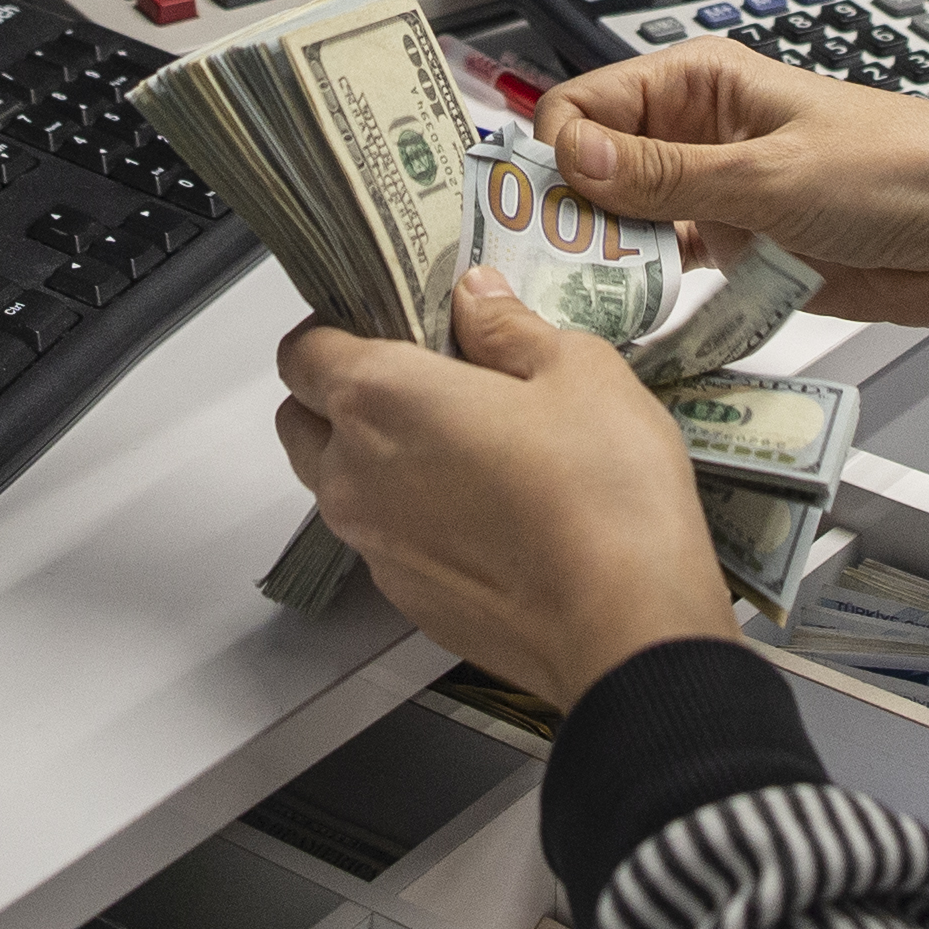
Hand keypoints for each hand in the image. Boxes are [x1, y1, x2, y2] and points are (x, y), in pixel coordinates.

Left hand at [275, 271, 737, 708]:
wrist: (627, 628)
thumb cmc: (602, 490)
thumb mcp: (577, 371)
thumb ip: (508, 328)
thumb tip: (475, 300)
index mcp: (379, 398)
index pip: (302, 349)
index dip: (338, 326)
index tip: (393, 321)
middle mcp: (354, 473)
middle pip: (301, 420)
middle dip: (340, 394)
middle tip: (423, 379)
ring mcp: (374, 545)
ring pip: (337, 485)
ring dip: (372, 459)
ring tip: (460, 446)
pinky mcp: (405, 599)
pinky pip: (383, 540)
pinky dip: (409, 518)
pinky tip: (485, 512)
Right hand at [538, 42, 928, 398]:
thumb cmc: (901, 170)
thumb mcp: (771, 174)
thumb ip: (668, 176)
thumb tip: (574, 158)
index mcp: (700, 82)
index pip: (585, 103)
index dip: (558, 152)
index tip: (546, 207)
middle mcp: (696, 132)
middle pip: (593, 167)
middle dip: (571, 212)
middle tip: (551, 266)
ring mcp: (714, 193)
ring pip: (622, 223)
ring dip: (603, 258)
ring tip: (586, 298)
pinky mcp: (735, 250)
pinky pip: (667, 269)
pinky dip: (646, 290)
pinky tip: (630, 315)